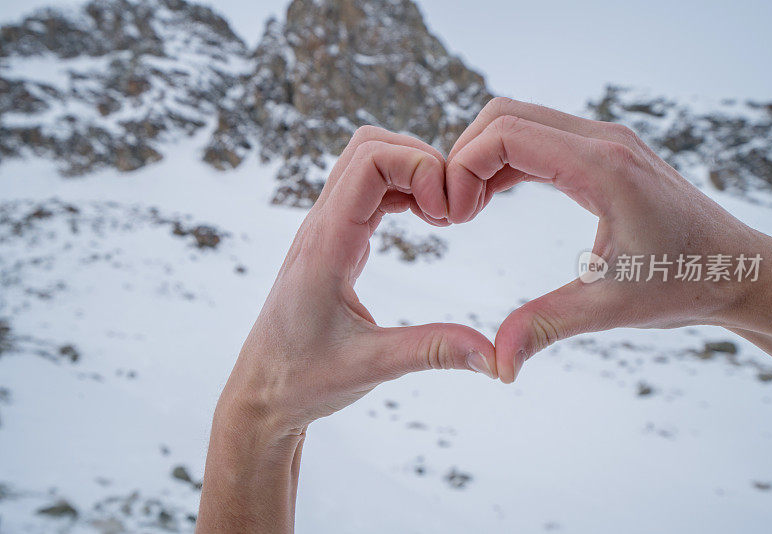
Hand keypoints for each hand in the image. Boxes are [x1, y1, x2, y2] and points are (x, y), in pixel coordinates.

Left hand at [197, 127, 496, 532]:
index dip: (420, 168)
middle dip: (420, 160)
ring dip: (411, 171)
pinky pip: (367, 189)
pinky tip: (426, 220)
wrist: (260, 393)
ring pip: (366, 161)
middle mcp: (320, 226)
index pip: (370, 162)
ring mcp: (324, 229)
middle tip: (452, 209)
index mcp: (326, 245)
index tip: (448, 216)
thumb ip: (434, 352)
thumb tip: (496, 357)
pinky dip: (402, 189)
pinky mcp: (332, 240)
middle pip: (368, 146)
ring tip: (443, 215)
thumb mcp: (372, 366)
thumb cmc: (302, 380)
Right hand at [447, 97, 771, 382]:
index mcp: (602, 167)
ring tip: (465, 210)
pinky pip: (538, 140)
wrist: (736, 268)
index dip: (463, 168)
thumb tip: (497, 363)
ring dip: (482, 158)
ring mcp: (603, 142)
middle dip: (464, 157)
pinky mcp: (602, 153)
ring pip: (518, 122)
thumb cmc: (684, 283)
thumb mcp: (609, 308)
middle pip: (504, 116)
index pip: (507, 134)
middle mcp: (601, 140)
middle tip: (452, 213)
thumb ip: (545, 326)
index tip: (454, 217)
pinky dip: (504, 163)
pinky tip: (489, 201)